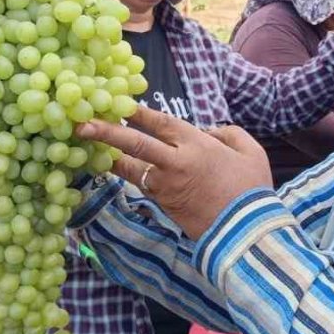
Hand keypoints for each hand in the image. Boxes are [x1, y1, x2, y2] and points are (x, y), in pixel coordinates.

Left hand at [76, 107, 273, 238]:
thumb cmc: (252, 188)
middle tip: (82, 124)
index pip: (160, 122)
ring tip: (87, 146)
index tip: (117, 103)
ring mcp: (166, 186)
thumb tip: (208, 132)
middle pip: (135, 144)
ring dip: (109, 156)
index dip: (137, 112)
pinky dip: (127, 174)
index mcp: (197, 145)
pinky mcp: (163, 205)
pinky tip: (116, 166)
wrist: (246, 231)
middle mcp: (175, 163)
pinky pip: (140, 185)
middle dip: (107, 132)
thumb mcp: (250, 151)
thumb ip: (227, 133)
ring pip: (130, 168)